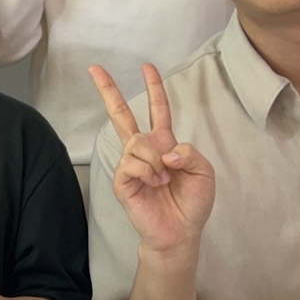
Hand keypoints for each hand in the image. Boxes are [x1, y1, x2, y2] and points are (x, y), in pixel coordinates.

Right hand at [89, 64, 213, 256]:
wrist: (180, 232)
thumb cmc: (192, 202)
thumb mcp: (204, 172)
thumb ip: (189, 152)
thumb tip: (165, 149)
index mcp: (163, 143)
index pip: (158, 110)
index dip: (154, 88)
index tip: (147, 66)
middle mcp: (144, 149)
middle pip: (122, 114)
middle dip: (108, 90)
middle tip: (94, 68)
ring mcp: (131, 163)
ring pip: (136, 141)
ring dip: (155, 159)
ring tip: (163, 179)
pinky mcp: (122, 180)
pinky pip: (131, 162)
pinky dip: (147, 171)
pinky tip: (153, 183)